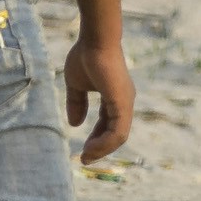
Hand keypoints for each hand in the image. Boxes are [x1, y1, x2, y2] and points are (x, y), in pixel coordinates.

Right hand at [66, 34, 135, 165]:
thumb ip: (77, 103)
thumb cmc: (86, 56)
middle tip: (85, 159)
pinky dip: (105, 142)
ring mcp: (125, 102)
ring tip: (87, 156)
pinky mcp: (122, 102)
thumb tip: (74, 124)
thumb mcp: (77, 85)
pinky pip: (118, 130)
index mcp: (114, 97)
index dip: (97, 138)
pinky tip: (91, 147)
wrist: (94, 41)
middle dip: (100, 148)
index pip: (109, 124)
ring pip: (119, 135)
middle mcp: (123, 101)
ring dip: (102, 149)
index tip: (83, 150)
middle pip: (115, 133)